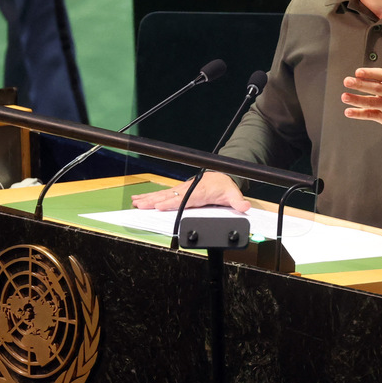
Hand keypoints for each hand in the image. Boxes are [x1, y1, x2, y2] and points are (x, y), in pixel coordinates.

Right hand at [130, 171, 251, 212]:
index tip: (160, 206)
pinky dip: (149, 196)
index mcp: (201, 192)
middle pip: (170, 196)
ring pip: (163, 194)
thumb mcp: (234, 194)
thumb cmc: (225, 187)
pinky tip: (139, 200)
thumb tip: (245, 206)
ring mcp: (182, 189)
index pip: (185, 198)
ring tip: (136, 202)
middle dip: (155, 201)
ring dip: (149, 198)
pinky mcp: (178, 190)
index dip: (173, 202)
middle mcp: (189, 189)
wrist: (222, 176)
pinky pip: (162, 193)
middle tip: (141, 205)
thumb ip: (238, 202)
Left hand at [341, 27, 381, 128]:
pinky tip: (348, 111)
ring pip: (371, 103)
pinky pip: (370, 115)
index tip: (359, 72)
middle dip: (360, 85)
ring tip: (344, 96)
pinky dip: (359, 114)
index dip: (371, 74)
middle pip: (375, 89)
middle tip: (347, 81)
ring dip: (357, 100)